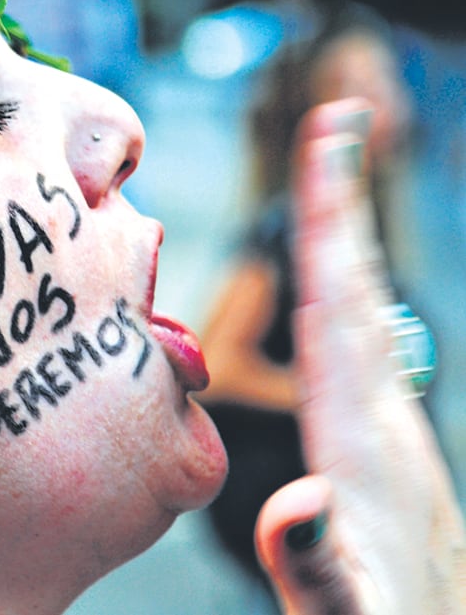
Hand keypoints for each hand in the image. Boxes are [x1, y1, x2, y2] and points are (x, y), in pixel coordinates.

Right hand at [254, 99, 465, 613]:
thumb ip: (324, 570)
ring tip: (332, 187)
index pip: (340, 306)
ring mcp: (392, 439)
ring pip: (363, 317)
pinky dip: (342, 304)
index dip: (330, 218)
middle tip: (338, 121)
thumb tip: (298, 505)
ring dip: (344, 245)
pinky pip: (358, 354)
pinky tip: (335, 301)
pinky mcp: (385, 458)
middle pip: (356, 290)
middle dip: (341, 204)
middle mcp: (387, 425)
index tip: (332, 134)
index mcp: (366, 442)